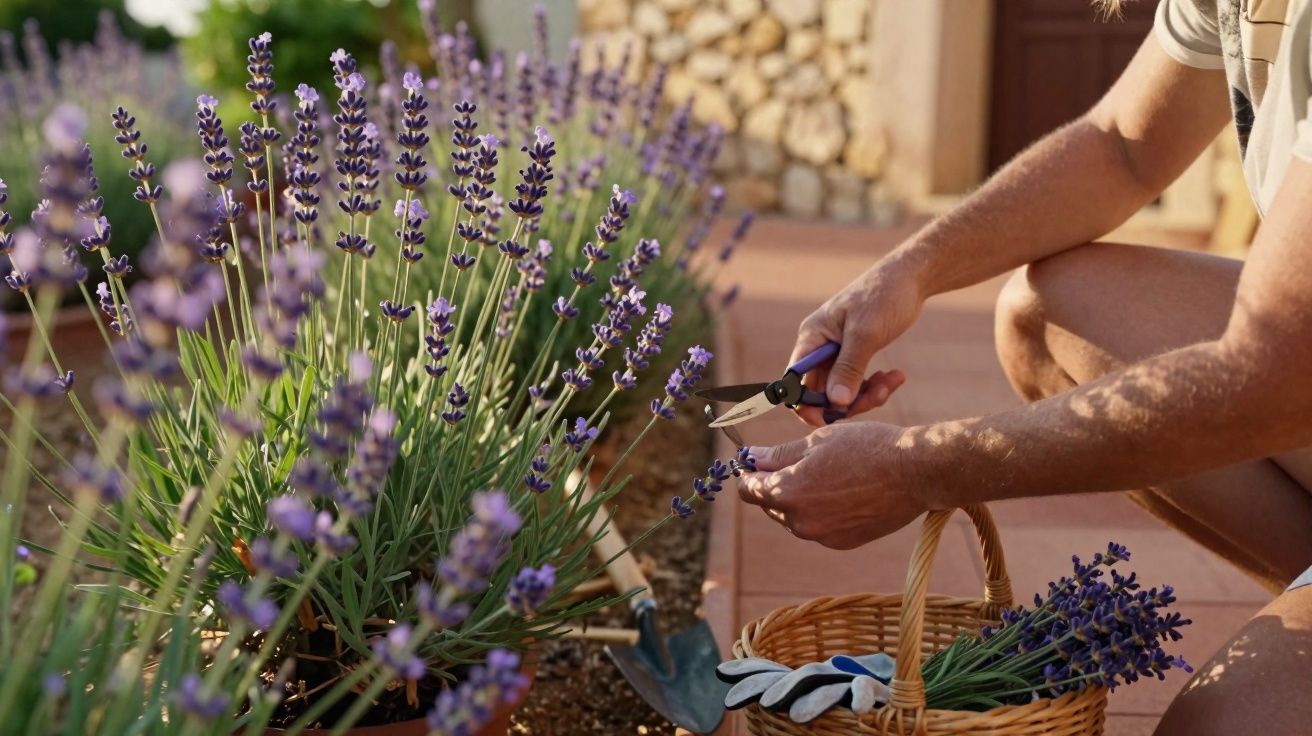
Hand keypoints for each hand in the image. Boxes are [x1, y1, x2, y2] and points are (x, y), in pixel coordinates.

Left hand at [737, 421, 934, 548]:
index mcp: (788, 493)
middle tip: (797, 461)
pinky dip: (821, 512)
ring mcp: (822, 537)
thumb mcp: (817, 441)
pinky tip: (843, 492)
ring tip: (827, 474)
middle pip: (770, 505)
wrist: (915, 473)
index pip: (748, 489)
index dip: (748, 473)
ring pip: (794, 517)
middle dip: (775, 484)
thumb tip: (752, 459)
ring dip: (799, 499)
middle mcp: (801, 522)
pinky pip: (818, 527)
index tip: (755, 461)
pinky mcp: (842, 543)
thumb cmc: (867, 448)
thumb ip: (779, 455)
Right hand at [790, 260, 921, 425]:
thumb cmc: (883, 297)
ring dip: (866, 394)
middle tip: (879, 395)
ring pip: (841, 390)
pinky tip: (894, 376)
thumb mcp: (866, 334)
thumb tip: (836, 403)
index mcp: (812, 338)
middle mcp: (819, 347)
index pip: (795, 381)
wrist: (909, 278)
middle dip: (848, 401)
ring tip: (892, 382)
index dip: (808, 405)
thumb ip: (849, 368)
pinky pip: (857, 382)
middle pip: (820, 391)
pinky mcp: (854, 355)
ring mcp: (837, 352)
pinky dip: (874, 385)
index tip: (833, 418)